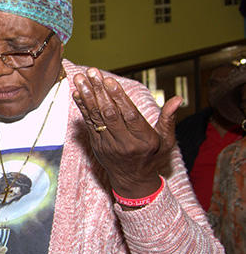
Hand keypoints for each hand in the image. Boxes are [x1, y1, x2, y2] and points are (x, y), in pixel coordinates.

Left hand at [73, 68, 180, 198]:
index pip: (129, 115)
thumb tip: (177, 99)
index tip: (110, 80)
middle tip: (92, 72)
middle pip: (109, 114)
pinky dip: (82, 107)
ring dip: (86, 96)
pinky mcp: (96, 145)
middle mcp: (124, 143)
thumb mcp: (166, 142)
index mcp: (143, 140)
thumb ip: (168, 119)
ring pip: (96, 117)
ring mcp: (108, 144)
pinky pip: (88, 124)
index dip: (118, 97)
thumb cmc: (152, 157)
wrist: (132, 181)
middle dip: (99, 91)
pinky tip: (77, 92)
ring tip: (80, 78)